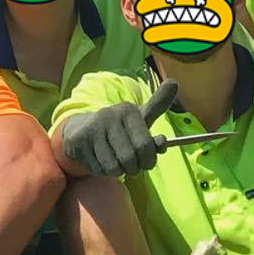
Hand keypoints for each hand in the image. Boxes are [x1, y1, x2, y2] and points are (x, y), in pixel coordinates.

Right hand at [57, 81, 179, 177]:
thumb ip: (158, 106)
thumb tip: (174, 82)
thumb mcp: (139, 117)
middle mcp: (109, 115)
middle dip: (134, 169)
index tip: (148, 162)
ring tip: (115, 161)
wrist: (82, 129)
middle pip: (130, 159)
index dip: (149, 160)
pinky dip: (103, 172)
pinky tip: (100, 160)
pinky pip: (98, 169)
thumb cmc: (119, 128)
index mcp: (128, 110)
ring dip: (118, 171)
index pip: (145, 146)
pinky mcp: (79, 141)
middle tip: (132, 166)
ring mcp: (92, 128)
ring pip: (113, 167)